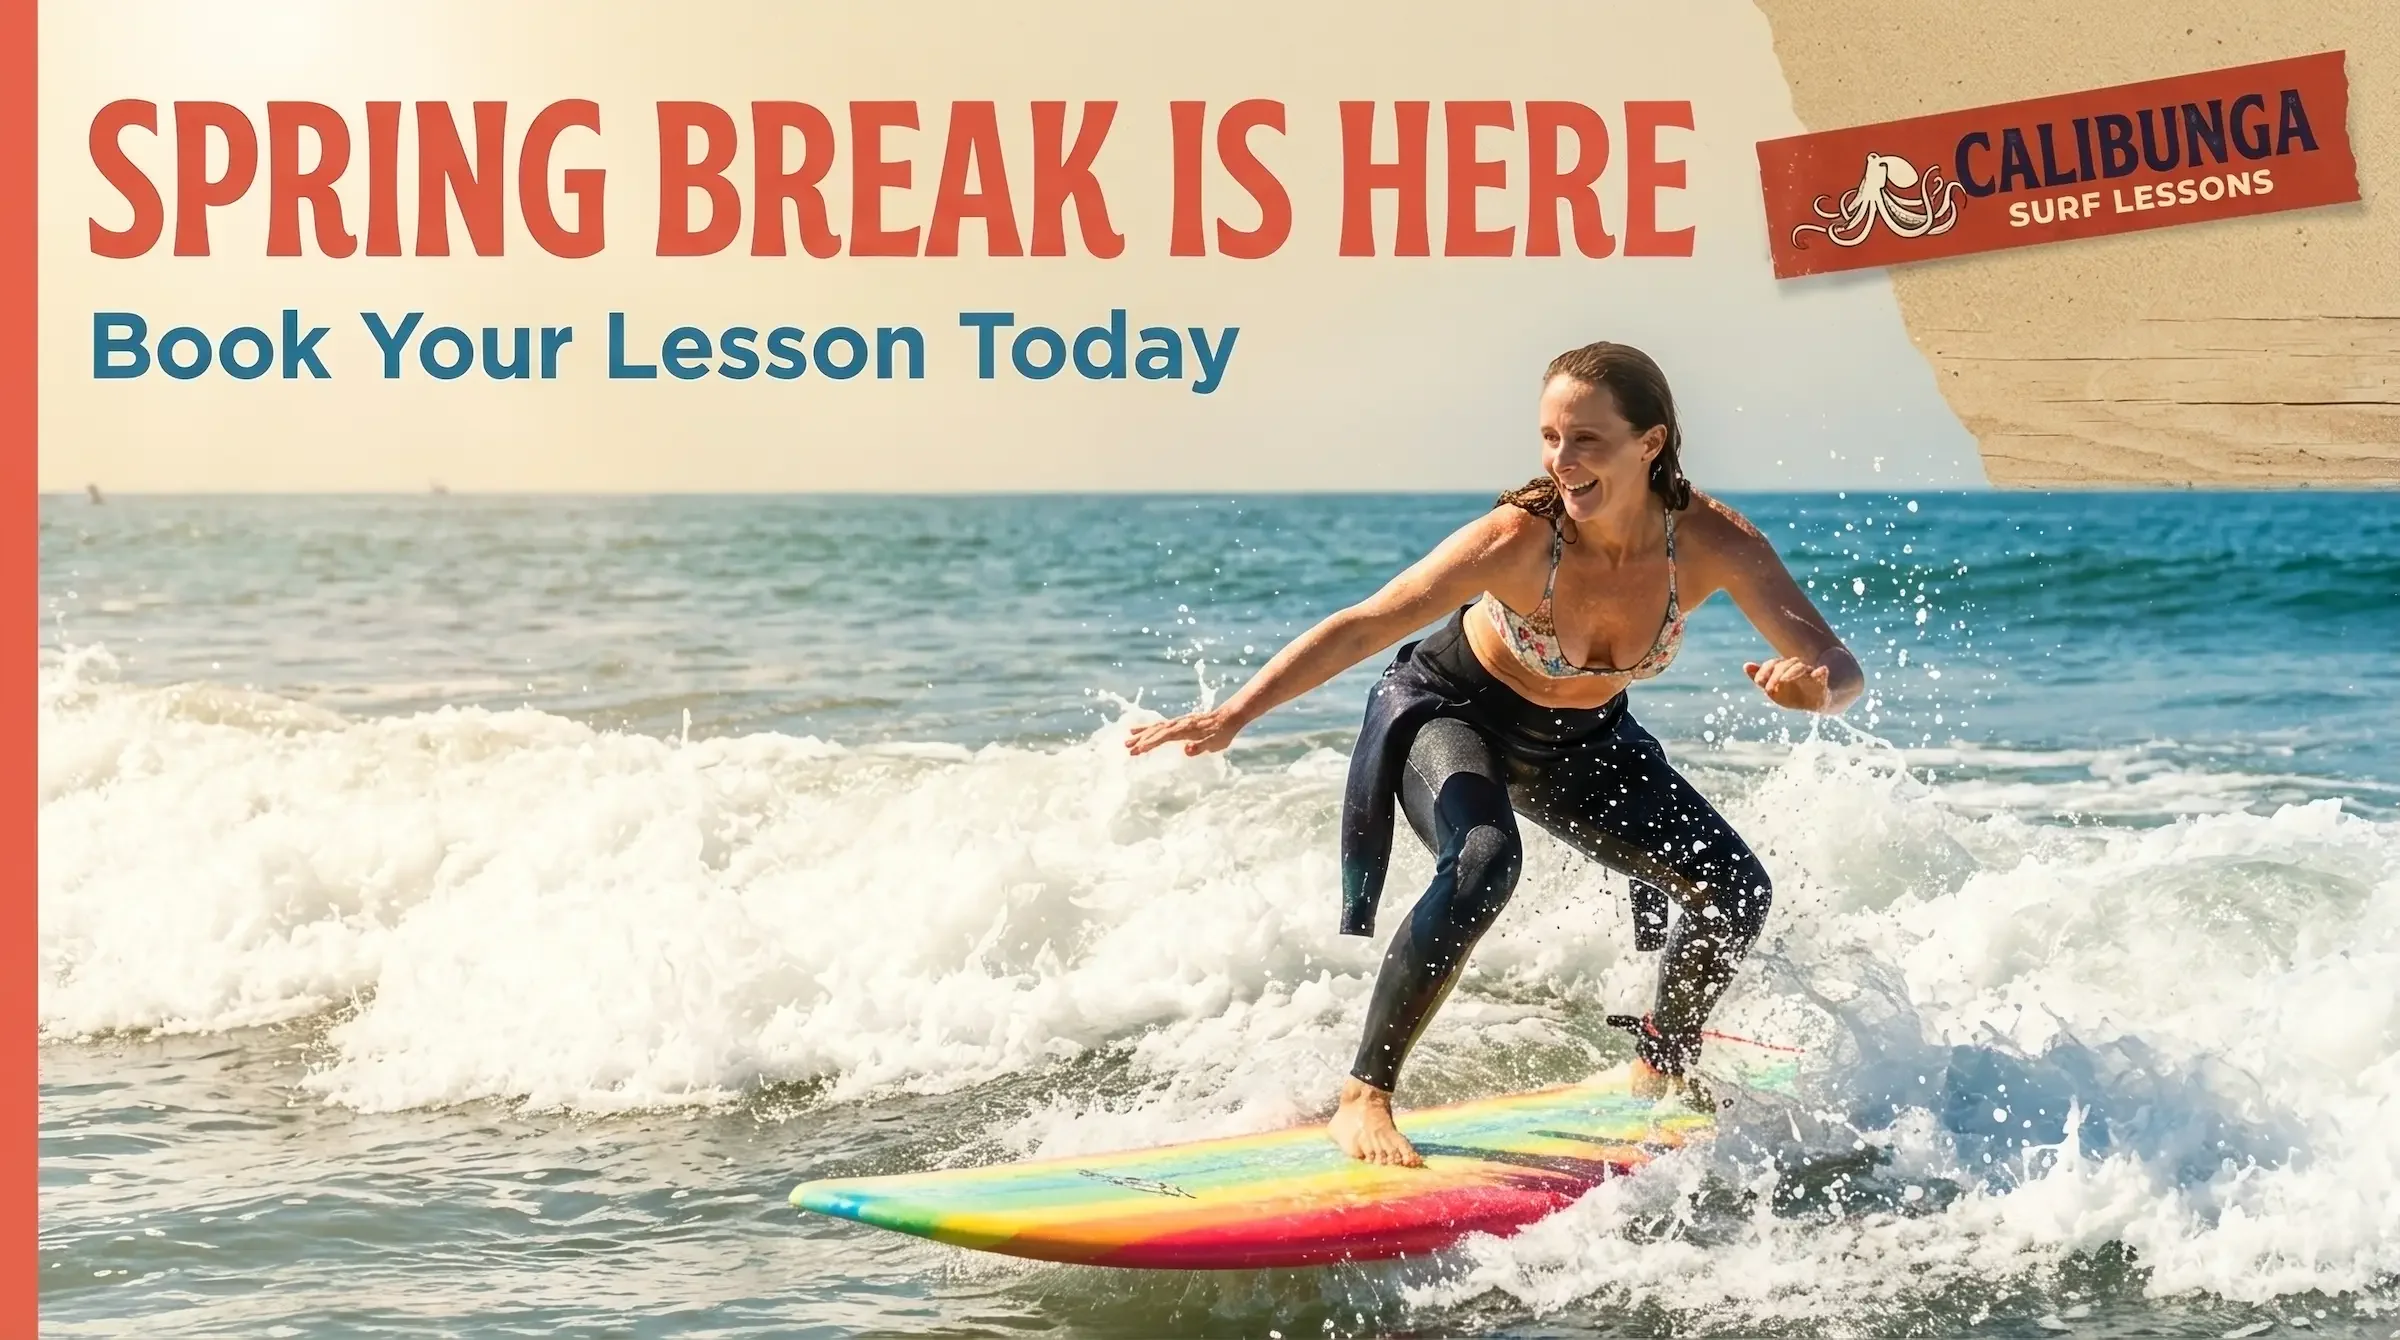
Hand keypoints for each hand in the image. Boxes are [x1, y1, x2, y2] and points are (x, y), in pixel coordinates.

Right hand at [1124, 706, 1246, 756]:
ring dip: (1141, 735)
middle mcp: (1178, 724)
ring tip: (1127, 741)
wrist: (1228, 717)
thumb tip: (1186, 750)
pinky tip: (1137, 730)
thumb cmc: (1222, 733)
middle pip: (1156, 731)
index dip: (1150, 743)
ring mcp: (1177, 722)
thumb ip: (1201, 747)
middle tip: (1127, 748)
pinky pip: (1159, 725)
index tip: (1138, 750)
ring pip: (1155, 728)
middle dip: (1141, 740)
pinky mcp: (1178, 723)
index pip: (1163, 737)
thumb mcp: (1215, 744)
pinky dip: (1147, 728)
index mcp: (1185, 730)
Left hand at [1744, 656, 1831, 710]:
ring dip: (1791, 673)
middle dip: (1775, 675)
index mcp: (1784, 669)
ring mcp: (1810, 674)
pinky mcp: (1822, 683)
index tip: (1759, 682)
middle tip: (1768, 688)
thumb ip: (1761, 678)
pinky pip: (1822, 674)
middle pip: (1785, 664)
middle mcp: (1797, 668)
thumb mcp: (1775, 689)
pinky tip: (1821, 671)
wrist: (1818, 701)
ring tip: (1783, 681)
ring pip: (1800, 667)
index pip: (1773, 664)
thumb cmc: (1794, 694)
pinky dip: (1821, 672)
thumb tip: (1745, 665)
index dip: (1765, 670)